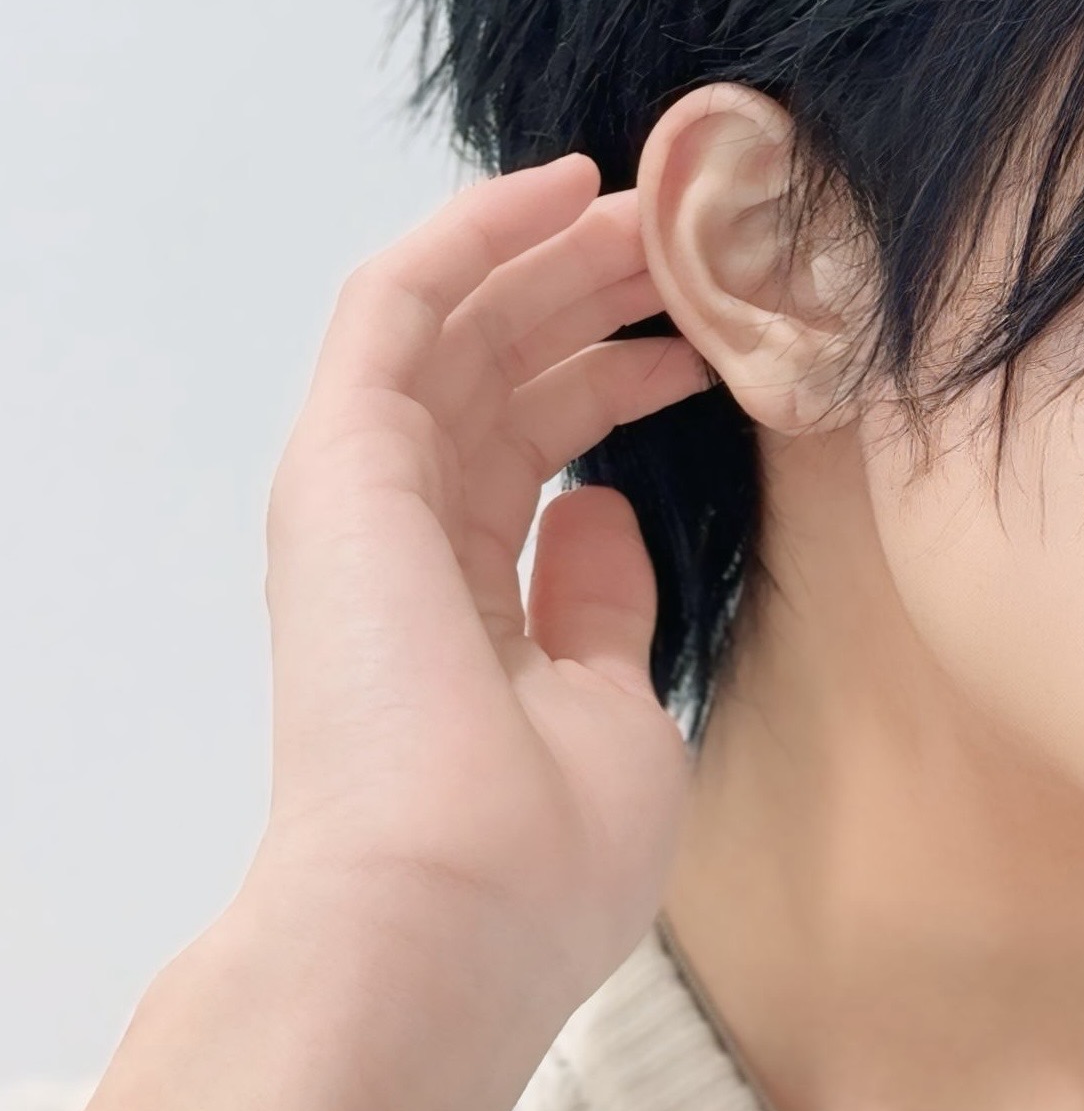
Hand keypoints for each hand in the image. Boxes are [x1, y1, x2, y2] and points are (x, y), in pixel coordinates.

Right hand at [246, 153, 708, 1030]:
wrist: (446, 921)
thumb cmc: (541, 858)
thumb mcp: (613, 716)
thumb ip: (600, 606)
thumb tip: (599, 510)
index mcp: (462, 608)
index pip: (534, 452)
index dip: (618, 376)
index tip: (713, 335)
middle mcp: (404, 541)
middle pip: (498, 373)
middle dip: (594, 293)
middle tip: (695, 237)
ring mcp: (365, 497)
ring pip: (453, 324)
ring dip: (547, 251)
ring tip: (654, 202)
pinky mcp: (343, 463)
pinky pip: (392, 306)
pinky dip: (468, 234)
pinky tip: (555, 189)